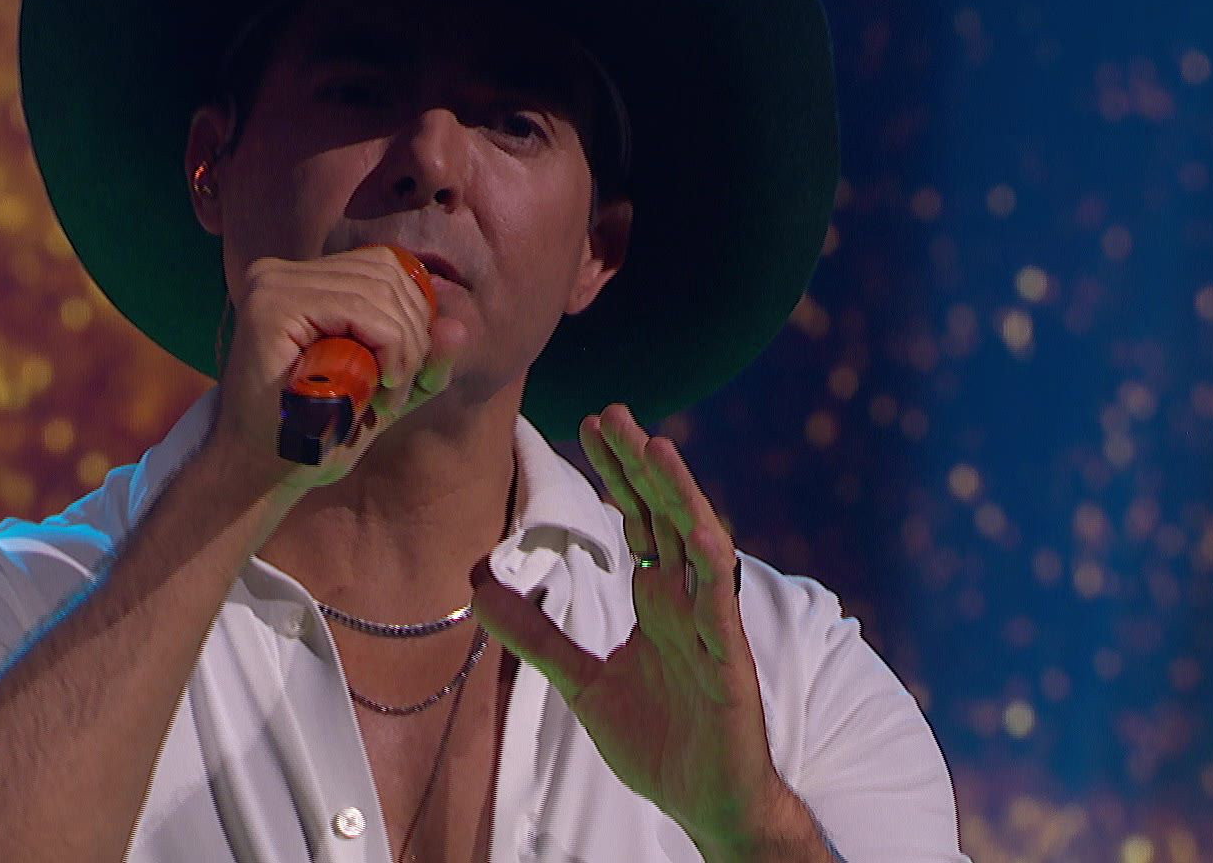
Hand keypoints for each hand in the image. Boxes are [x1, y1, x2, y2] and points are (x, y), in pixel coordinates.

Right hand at [207, 246, 468, 496]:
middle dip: (414, 334)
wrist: (260, 471)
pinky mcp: (271, 305)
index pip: (385, 266)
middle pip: (386, 273)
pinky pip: (361, 311)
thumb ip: (422, 359)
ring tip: (388, 397)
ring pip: (379, 292)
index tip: (410, 370)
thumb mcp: (384, 390)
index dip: (415, 312)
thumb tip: (460, 327)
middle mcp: (281, 271)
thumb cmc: (317, 432)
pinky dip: (388, 348)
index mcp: (302, 279)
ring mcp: (271, 283)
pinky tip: (380, 386)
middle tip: (400, 391)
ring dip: (403, 349)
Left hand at [469, 403, 786, 856]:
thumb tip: (482, 590)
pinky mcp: (729, 663)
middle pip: (664, 516)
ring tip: (657, 448)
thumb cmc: (660, 739)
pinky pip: (720, 610)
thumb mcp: (584, 681)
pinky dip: (710, 570)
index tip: (589, 426)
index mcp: (659, 599)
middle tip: (613, 413)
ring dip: (680, 496)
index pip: (637, 520)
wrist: (705, 799)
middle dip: (641, 465)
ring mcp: (710, 626)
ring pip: (699, 546)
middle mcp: (687, 599)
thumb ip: (540, 634)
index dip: (616, 474)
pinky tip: (697, 533)